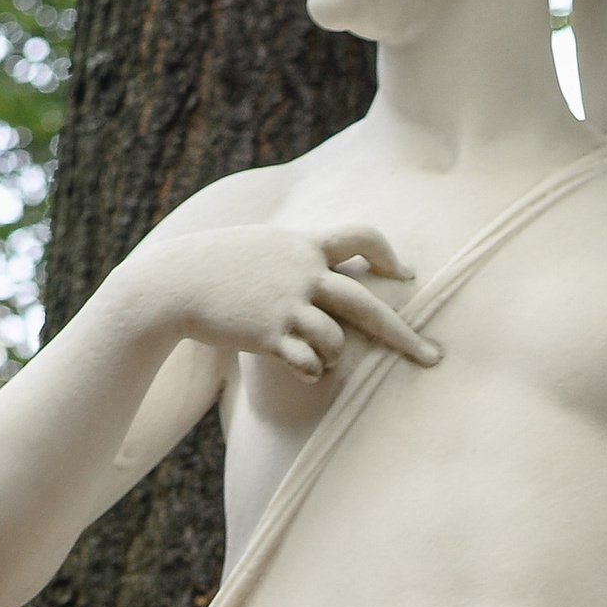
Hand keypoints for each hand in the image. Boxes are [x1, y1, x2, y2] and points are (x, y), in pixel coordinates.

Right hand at [121, 220, 436, 380]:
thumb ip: (297, 257)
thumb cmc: (216, 269)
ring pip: (338, 340)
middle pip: (368, 303)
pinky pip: (310, 362)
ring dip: (333, 355)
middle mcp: (302, 270)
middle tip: (434, 357)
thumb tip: (326, 269)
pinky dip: (312, 370)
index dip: (388, 254)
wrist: (172, 282)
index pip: (361, 235)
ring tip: (313, 357)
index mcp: (303, 243)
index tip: (407, 274)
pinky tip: (299, 368)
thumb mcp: (261, 249)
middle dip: (404, 334)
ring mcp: (287, 302)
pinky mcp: (270, 333)